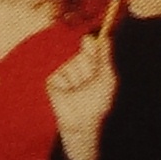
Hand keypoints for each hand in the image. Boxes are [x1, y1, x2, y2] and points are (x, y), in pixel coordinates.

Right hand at [45, 35, 116, 159]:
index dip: (93, 43)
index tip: (92, 38)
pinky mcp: (54, 80)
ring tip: (79, 89)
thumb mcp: (106, 77)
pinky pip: (59, 71)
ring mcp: (67, 73)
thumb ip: (105, 57)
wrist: (79, 121)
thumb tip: (105, 38)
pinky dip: (65, 79)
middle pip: (82, 52)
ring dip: (77, 74)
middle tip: (90, 74)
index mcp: (95, 67)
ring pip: (71, 62)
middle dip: (86, 59)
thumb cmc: (97, 102)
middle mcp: (81, 68)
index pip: (93, 48)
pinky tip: (69, 91)